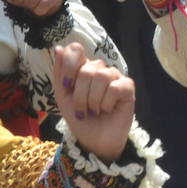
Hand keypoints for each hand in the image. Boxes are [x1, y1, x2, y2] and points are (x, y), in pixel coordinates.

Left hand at [52, 42, 134, 162]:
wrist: (93, 140)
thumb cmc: (78, 116)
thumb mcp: (62, 95)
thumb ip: (60, 72)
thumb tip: (59, 48)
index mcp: (81, 67)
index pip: (76, 49)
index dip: (70, 66)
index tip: (67, 86)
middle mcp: (98, 68)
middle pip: (87, 69)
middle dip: (81, 94)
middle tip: (82, 109)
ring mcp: (114, 76)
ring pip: (101, 77)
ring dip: (93, 100)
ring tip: (94, 110)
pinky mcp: (127, 87)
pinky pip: (115, 87)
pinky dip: (106, 102)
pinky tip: (107, 109)